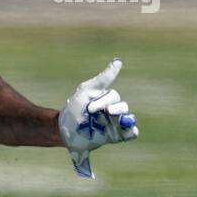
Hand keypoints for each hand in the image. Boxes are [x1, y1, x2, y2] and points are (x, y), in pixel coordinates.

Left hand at [57, 58, 139, 178]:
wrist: (64, 130)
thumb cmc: (74, 108)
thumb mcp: (86, 90)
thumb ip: (104, 78)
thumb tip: (119, 61)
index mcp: (106, 100)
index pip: (113, 97)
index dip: (103, 100)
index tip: (90, 107)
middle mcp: (112, 110)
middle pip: (122, 107)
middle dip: (111, 109)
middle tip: (93, 113)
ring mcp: (115, 123)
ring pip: (129, 119)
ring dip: (125, 120)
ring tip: (117, 120)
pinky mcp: (116, 136)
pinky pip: (131, 133)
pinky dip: (132, 132)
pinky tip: (130, 131)